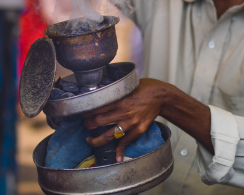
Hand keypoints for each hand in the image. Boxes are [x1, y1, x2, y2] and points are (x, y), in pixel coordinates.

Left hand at [82, 78, 213, 160]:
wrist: (162, 96)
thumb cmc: (144, 87)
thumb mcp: (127, 86)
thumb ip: (114, 92)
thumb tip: (100, 94)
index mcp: (118, 100)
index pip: (96, 108)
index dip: (86, 112)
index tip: (81, 113)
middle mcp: (123, 112)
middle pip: (98, 122)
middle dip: (88, 125)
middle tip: (85, 125)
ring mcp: (130, 123)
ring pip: (109, 135)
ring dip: (96, 140)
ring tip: (90, 141)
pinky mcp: (138, 130)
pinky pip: (126, 142)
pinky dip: (120, 151)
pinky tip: (115, 157)